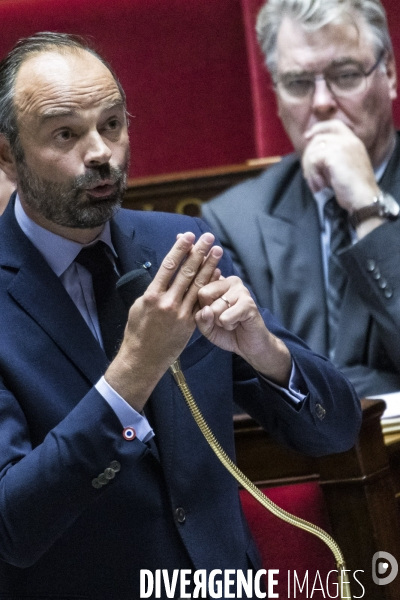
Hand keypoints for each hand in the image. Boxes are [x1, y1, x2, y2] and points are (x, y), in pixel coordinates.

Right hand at [105, 231, 222, 410]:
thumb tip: (162, 278)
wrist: (143, 359)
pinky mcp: (190, 324)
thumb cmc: (137, 332)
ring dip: (209, 266)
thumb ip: (152, 291)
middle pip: (186, 272)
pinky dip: (210, 287)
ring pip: (198, 285)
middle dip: (199, 253)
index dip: (180, 249)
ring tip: (217, 251)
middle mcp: (167, 302)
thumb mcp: (138, 307)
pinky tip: (217, 275)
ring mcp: (180, 314)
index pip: (169, 266)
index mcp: (151, 295)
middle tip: (209, 238)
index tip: (188, 236)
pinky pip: (202, 301)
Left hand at [195, 277, 290, 386]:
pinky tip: (238, 323)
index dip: (199, 306)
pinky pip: (225, 317)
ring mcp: (241, 290)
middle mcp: (230, 281)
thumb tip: (206, 310)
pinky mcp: (248, 303)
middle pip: (203, 293)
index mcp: (218, 281)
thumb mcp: (206, 326)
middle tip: (222, 317)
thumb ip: (199, 317)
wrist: (249, 345)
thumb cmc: (226, 332)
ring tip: (231, 320)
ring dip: (220, 321)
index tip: (211, 312)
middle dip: (209, 313)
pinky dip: (228, 325)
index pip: (196, 286)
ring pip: (214, 307)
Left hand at [302, 120, 379, 212]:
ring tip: (316, 184)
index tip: (307, 137)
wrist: (363, 198)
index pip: (334, 125)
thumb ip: (333, 157)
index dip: (318, 128)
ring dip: (309, 170)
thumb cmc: (354, 189)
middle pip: (318, 138)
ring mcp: (342, 146)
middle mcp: (349, 140)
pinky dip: (312, 175)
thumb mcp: (345, 168)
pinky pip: (312, 160)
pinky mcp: (333, 155)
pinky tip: (319, 185)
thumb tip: (311, 155)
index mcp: (354, 142)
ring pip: (313, 151)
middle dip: (308, 157)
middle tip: (309, 176)